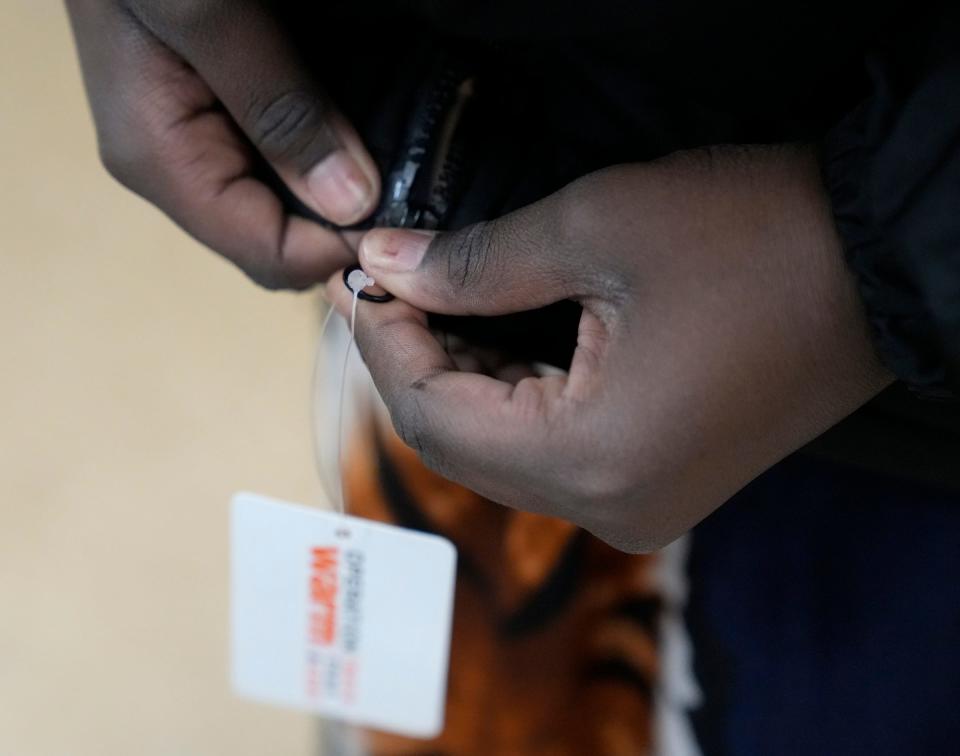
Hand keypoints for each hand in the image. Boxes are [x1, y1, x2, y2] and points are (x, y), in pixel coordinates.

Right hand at [65, 0, 379, 287]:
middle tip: (413, 201)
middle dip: (343, 233)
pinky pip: (286, 167)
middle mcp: (179, 168)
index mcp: (162, 163)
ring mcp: (201, 142)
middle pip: (276, 242)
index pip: (263, 254)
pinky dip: (333, 165)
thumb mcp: (210, 17)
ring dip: (346, 202)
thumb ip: (280, 110)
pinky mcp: (225, 115)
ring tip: (404, 176)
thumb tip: (353, 206)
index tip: (402, 226)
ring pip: (287, 210)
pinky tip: (373, 147)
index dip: (335, 253)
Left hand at [328, 146, 892, 551]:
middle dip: (417, 362)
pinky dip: (513, 394)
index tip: (362, 282)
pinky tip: (500, 332)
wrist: (877, 265)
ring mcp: (638, 506)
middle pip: (463, 446)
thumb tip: (388, 268)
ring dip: (464, 376)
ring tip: (441, 296)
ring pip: (505, 451)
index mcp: (592, 461)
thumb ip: (474, 264)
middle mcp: (611, 509)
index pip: (434, 421)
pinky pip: (553, 452)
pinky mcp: (658, 483)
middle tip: (394, 283)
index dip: (384, 348)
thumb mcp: (596, 230)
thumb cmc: (753, 238)